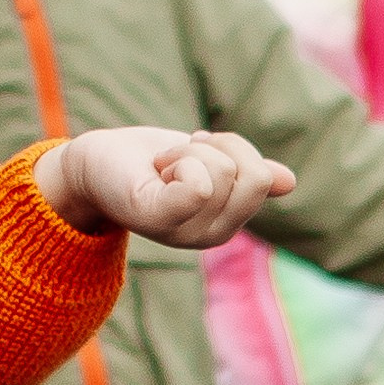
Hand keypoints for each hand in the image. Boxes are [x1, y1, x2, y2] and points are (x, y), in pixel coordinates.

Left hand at [36, 125, 297, 248]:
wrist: (96, 161)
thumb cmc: (149, 161)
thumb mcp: (207, 162)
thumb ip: (245, 174)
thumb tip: (287, 181)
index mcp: (228, 224)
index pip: (263, 176)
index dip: (231, 148)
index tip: (196, 153)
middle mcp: (212, 236)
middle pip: (250, 174)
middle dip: (213, 148)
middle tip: (175, 159)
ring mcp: (185, 233)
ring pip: (222, 170)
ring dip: (187, 150)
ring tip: (160, 166)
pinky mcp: (158, 219)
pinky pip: (199, 186)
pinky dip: (180, 160)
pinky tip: (155, 172)